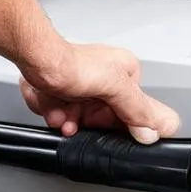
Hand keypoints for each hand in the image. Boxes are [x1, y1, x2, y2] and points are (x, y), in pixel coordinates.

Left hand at [20, 42, 180, 142]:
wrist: (37, 60)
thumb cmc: (70, 63)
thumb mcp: (114, 86)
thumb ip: (136, 109)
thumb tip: (153, 130)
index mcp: (126, 73)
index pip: (133, 111)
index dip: (118, 125)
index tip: (107, 131)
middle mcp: (106, 79)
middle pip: (102, 119)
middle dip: (84, 120)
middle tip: (76, 116)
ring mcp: (84, 87)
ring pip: (79, 120)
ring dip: (65, 119)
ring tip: (60, 109)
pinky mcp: (65, 93)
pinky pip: (62, 115)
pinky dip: (53, 113)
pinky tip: (51, 103)